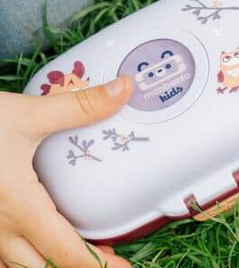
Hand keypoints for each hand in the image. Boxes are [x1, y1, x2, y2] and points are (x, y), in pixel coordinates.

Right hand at [0, 77, 133, 267]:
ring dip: (48, 261)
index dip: (99, 264)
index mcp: (20, 209)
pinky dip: (23, 255)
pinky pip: (0, 255)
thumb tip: (123, 90)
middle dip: (76, 264)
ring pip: (18, 265)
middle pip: (44, 266)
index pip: (67, 252)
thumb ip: (80, 107)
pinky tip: (33, 239)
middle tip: (107, 253)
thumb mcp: (28, 114)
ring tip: (77, 248)